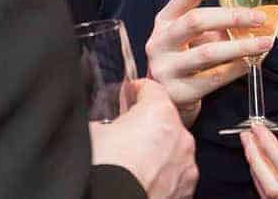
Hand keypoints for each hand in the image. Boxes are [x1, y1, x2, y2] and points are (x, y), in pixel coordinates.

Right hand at [90, 79, 197, 198]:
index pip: (151, 88)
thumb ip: (105, 120)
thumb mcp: (91, 132)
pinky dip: (162, 176)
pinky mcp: (185, 191)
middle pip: (164, 120)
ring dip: (156, 152)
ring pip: (172, 149)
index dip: (135, 91)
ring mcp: (185, 167)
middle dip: (146, 126)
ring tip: (131, 164)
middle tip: (123, 137)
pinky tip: (141, 180)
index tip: (128, 95)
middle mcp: (180, 137)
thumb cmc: (104, 171)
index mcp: (160, 113)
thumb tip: (103, 125)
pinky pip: (174, 174)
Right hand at [145, 0, 274, 125]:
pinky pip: (213, 78)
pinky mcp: (178, 92)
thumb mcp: (200, 36)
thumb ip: (228, 22)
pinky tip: (250, 63)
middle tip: (260, 18)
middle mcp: (160, 40)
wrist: (170, 98)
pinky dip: (236, 69)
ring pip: (207, 52)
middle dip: (233, 17)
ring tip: (265, 43)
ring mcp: (166, 67)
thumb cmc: (189, 59)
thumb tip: (273, 9)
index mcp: (166, 18)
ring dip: (241, 45)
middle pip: (196, 20)